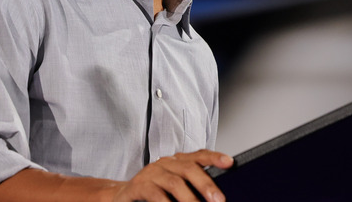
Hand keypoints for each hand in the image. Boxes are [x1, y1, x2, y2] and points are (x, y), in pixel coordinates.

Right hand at [112, 149, 233, 201]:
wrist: (121, 197)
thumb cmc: (152, 193)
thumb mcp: (174, 187)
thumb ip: (192, 188)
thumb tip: (214, 197)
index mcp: (177, 162)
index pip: (198, 155)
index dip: (214, 157)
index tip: (230, 162)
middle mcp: (165, 163)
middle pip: (189, 168)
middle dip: (206, 185)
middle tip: (218, 200)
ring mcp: (151, 173)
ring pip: (174, 182)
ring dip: (189, 199)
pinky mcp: (138, 186)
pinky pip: (155, 194)